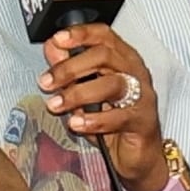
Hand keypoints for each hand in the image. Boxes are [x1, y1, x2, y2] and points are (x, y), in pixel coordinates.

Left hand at [36, 24, 167, 190]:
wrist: (136, 156)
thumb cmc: (111, 120)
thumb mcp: (84, 92)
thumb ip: (69, 70)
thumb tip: (52, 47)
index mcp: (122, 59)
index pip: (104, 35)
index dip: (81, 34)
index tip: (57, 40)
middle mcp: (135, 73)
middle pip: (104, 56)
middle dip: (69, 68)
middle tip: (45, 82)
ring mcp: (143, 97)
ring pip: (111, 84)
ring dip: (77, 93)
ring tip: (55, 105)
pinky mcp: (144, 121)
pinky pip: (119, 117)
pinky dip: (93, 120)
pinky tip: (76, 124)